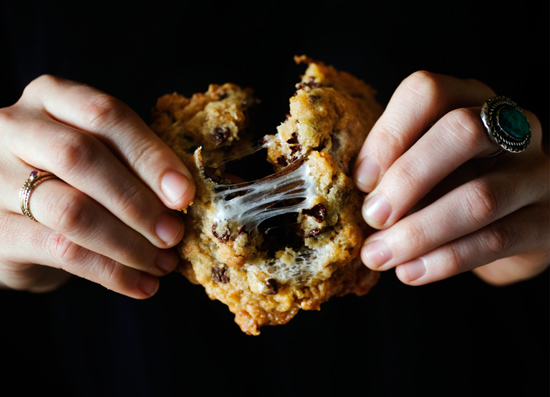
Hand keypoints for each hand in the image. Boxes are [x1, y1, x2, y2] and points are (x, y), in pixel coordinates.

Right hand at [0, 75, 194, 297]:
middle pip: (82, 157)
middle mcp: (14, 128)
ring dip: (129, 243)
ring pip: (72, 209)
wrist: (14, 221)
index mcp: (50, 98)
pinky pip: (61, 252)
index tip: (184, 193)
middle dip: (139, 201)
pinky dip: (111, 272)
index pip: (105, 114)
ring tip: (163, 262)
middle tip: (174, 234)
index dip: (150, 155)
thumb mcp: (98, 156)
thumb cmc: (70, 179)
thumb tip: (184, 194)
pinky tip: (141, 285)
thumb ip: (132, 162)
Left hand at [353, 71, 548, 285]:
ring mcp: (536, 173)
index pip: (428, 92)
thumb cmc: (451, 186)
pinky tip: (410, 272)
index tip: (360, 180)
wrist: (511, 223)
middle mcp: (511, 127)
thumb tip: (355, 192)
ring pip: (479, 197)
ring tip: (379, 256)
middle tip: (371, 218)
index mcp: (469, 101)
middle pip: (461, 132)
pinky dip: (444, 260)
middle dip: (406, 179)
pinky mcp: (546, 223)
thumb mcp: (422, 165)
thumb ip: (393, 169)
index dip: (388, 134)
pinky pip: (495, 241)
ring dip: (418, 232)